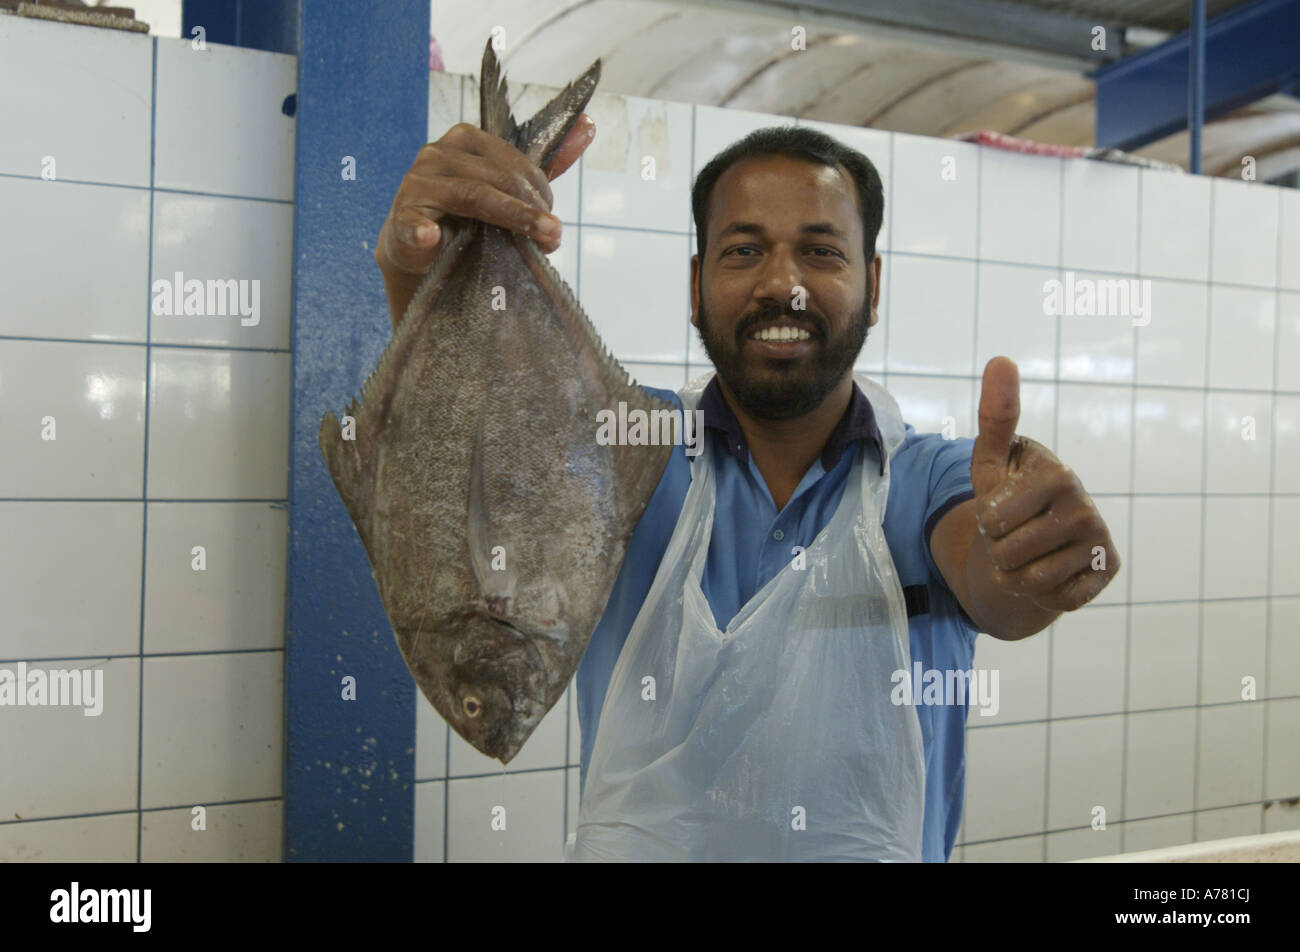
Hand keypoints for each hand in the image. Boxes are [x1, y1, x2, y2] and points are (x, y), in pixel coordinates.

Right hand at [375, 114, 595, 325]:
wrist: (420, 250)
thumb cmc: (467, 216)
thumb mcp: (507, 189)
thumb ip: (544, 164)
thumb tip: (589, 126)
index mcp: (465, 140)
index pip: (511, 159)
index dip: (539, 189)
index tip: (555, 219)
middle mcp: (438, 154)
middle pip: (495, 177)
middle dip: (531, 209)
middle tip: (553, 235)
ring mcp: (416, 185)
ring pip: (470, 196)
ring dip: (509, 220)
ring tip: (536, 243)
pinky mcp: (401, 219)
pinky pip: (412, 223)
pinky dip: (422, 231)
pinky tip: (431, 238)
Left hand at [969, 356, 1119, 611]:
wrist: (1038, 535)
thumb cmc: (1009, 491)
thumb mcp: (991, 460)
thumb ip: (995, 415)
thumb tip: (1001, 359)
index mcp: (1056, 474)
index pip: (991, 520)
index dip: (985, 521)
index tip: (1001, 506)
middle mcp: (1085, 505)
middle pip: (1007, 554)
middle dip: (998, 550)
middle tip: (1014, 532)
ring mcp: (1099, 541)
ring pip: (1028, 581)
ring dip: (1017, 573)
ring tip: (1029, 550)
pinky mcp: (1106, 573)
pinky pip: (1055, 600)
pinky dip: (1043, 593)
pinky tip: (1051, 570)